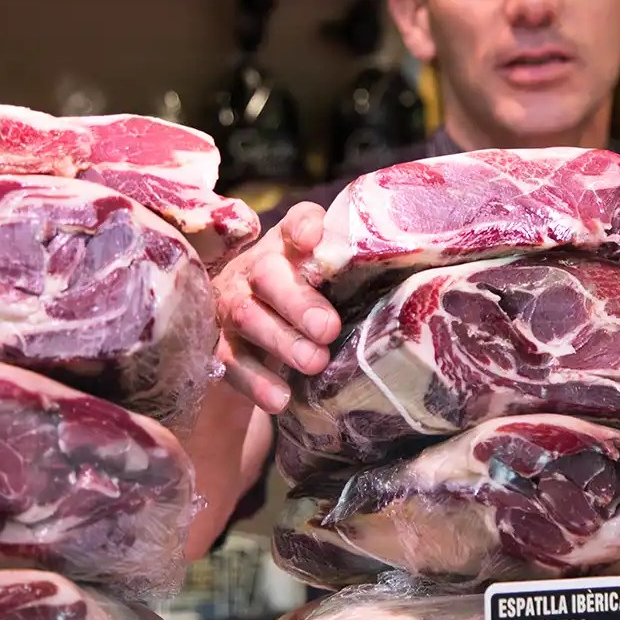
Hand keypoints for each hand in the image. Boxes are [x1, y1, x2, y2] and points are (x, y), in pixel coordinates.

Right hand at [211, 202, 341, 412]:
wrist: (245, 335)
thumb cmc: (300, 301)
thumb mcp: (321, 285)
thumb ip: (348, 279)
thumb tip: (401, 294)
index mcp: (286, 246)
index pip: (295, 222)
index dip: (303, 226)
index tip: (312, 239)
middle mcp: (254, 269)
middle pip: (268, 273)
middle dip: (298, 301)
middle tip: (328, 328)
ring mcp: (230, 306)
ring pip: (249, 317)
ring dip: (282, 341)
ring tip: (314, 362)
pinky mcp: (217, 346)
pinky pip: (232, 363)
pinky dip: (256, 382)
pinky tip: (280, 398)